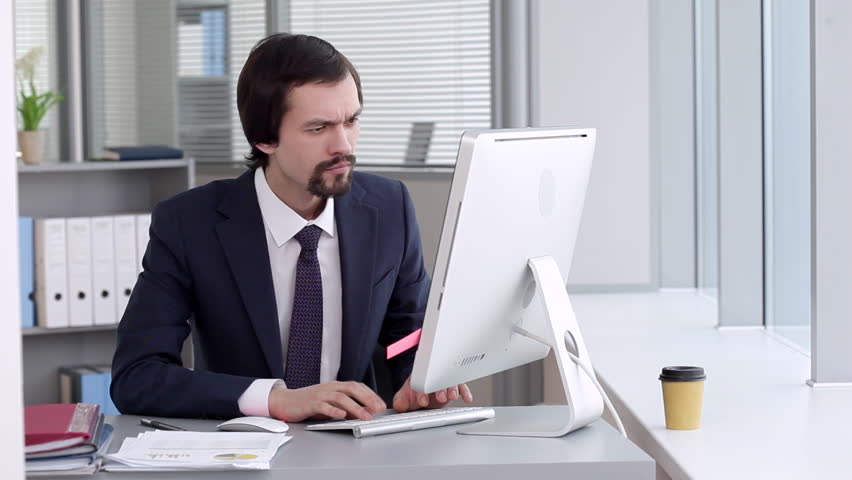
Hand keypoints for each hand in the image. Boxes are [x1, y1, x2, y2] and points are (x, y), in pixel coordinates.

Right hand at [268, 381, 385, 421]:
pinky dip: (333, 410)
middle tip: (379, 408)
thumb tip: (363, 412)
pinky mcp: (310, 404)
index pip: (357, 386)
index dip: (370, 394)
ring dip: (355, 407)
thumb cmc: (309, 402)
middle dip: (367, 398)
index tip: (381, 404)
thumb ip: (346, 406)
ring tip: (365, 416)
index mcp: (336, 386)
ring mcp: (320, 395)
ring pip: (340, 398)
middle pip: (352, 389)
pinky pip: (323, 406)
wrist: (286, 401)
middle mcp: (330, 388)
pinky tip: (341, 416)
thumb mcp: (331, 403)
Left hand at [392, 375, 472, 412]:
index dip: (422, 392)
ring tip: (452, 396)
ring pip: (450, 382)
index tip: (422, 400)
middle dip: (439, 389)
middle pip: (437, 380)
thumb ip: (400, 401)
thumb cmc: (413, 393)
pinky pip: (461, 387)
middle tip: (440, 397)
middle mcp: (433, 379)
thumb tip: (399, 406)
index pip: (420, 382)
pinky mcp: (453, 387)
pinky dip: (465, 392)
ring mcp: (443, 382)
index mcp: (419, 379)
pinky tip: (467, 398)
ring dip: (452, 389)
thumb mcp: (403, 398)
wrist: (421, 392)